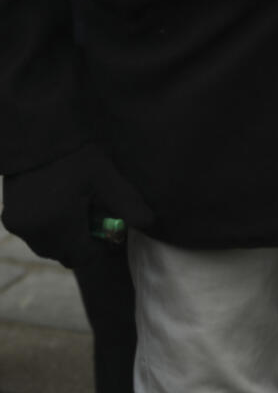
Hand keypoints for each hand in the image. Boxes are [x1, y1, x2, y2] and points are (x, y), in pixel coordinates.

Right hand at [2, 144, 153, 267]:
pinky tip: (61, 208)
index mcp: (57, 225)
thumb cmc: (75, 156)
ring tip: (79, 212)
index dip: (102, 249)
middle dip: (84, 246)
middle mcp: (33, 231)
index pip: (84, 257)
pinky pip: (34, 236)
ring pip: (48, 248)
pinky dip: (50, 230)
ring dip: (65, 239)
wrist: (36, 135)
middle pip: (65, 255)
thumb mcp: (106, 179)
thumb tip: (149, 224)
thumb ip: (128, 204)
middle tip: (98, 221)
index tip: (112, 233)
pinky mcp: (9, 217)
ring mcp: (17, 226)